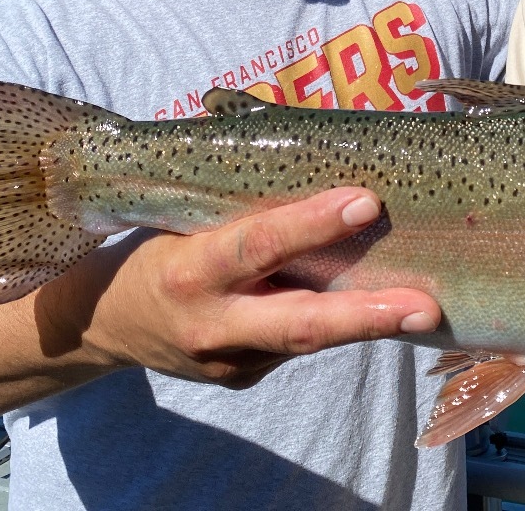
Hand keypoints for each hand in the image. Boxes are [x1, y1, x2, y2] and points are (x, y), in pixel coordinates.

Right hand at [47, 188, 440, 388]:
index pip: (258, 245)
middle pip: (297, 324)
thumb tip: (312, 145)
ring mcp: (228, 362)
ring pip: (308, 341)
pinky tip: (375, 307)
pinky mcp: (243, 379)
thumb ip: (239, 200)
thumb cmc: (154, 247)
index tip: (365, 203)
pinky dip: (336, 322)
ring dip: (367, 323)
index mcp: (188, 270)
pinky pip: (297, 345)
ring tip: (423, 311)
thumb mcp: (181, 217)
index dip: (310, 225)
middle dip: (364, 316)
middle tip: (424, 308)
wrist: (100, 325)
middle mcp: (210, 324)